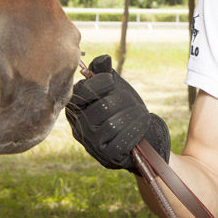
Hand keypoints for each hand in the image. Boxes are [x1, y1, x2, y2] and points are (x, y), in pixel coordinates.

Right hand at [65, 55, 169, 169]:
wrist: (140, 136)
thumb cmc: (123, 109)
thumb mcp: (114, 87)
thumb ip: (105, 72)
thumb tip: (104, 59)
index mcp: (76, 108)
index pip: (81, 92)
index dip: (99, 83)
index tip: (112, 81)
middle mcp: (78, 127)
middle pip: (102, 107)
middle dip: (124, 100)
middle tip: (133, 102)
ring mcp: (91, 144)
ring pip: (113, 124)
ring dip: (133, 115)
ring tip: (141, 112)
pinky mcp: (105, 157)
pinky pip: (121, 141)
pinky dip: (136, 129)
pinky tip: (142, 124)